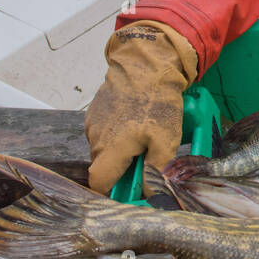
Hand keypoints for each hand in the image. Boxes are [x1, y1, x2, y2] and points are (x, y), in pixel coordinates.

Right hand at [85, 21, 199, 193]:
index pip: (99, 184)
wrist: (145, 65)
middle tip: (145, 161)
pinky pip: (103, 132)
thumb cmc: (156, 103)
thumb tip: (152, 193)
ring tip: (143, 137)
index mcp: (109, 150)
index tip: (129, 192)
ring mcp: (92, 124)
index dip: (112, 192)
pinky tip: (134, 122)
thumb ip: (156, 170)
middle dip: (122, 170)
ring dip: (120, 151)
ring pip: (104, 149)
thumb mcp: (165, 140)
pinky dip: (117, 134)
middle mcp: (95, 139)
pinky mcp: (95, 111)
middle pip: (104, 167)